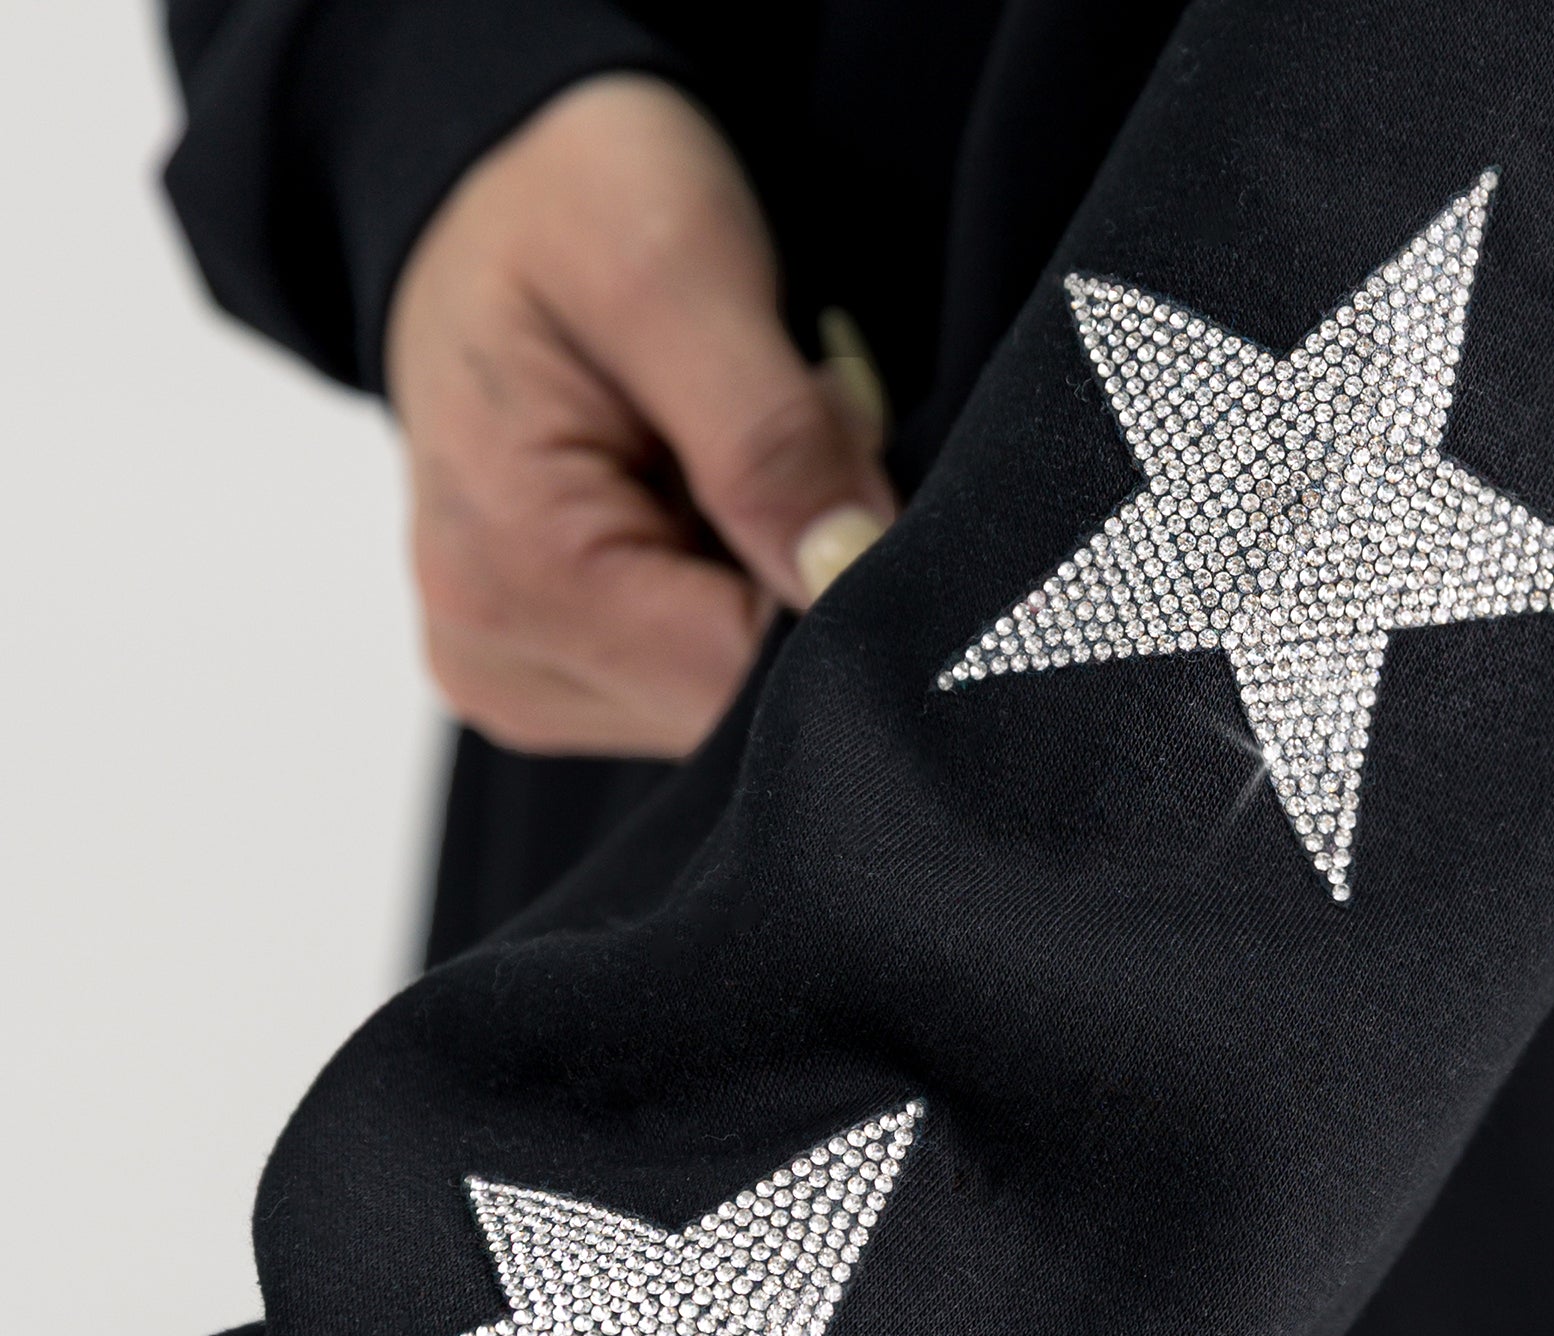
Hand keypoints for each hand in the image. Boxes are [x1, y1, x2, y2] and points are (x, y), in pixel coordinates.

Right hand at [386, 73, 894, 757]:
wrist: (494, 203)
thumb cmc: (568, 205)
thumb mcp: (672, 266)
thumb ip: (764, 435)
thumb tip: (844, 573)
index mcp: (511, 575)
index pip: (744, 675)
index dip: (830, 573)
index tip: (832, 438)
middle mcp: (500, 660)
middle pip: (740, 698)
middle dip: (800, 574)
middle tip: (791, 428)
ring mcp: (525, 683)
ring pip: (733, 697)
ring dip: (773, 579)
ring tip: (731, 454)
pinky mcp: (561, 682)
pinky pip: (704, 680)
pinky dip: (740, 592)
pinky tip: (710, 503)